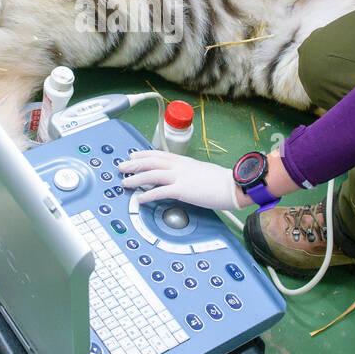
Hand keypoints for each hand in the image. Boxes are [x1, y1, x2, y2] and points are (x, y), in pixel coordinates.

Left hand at [118, 150, 239, 210]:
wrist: (233, 185)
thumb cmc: (222, 181)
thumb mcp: (201, 171)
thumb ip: (188, 172)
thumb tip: (181, 178)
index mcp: (184, 161)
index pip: (158, 154)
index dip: (143, 154)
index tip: (133, 155)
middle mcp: (180, 166)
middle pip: (151, 162)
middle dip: (134, 164)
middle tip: (121, 167)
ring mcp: (180, 177)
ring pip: (151, 175)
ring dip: (136, 178)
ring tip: (125, 182)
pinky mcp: (182, 190)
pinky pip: (160, 192)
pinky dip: (148, 195)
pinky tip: (140, 199)